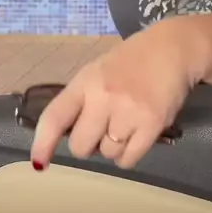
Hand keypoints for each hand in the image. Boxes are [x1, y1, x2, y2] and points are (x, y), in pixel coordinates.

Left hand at [30, 18, 201, 169]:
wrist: (173, 49)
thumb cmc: (132, 61)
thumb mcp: (98, 71)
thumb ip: (83, 100)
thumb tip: (68, 136)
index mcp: (85, 82)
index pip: (55, 117)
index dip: (43, 143)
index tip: (39, 163)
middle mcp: (103, 97)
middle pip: (81, 146)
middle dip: (89, 144)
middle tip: (102, 129)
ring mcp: (128, 111)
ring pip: (107, 153)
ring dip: (113, 146)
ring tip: (126, 124)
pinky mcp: (152, 124)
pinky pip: (128, 159)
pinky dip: (129, 155)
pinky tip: (135, 137)